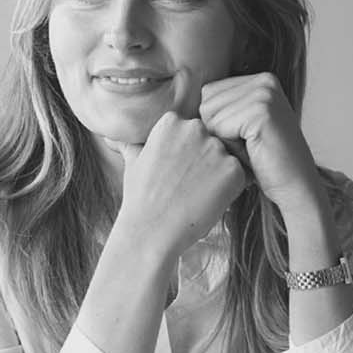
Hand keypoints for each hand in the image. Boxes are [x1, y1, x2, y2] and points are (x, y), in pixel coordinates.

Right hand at [104, 111, 248, 261]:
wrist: (151, 231)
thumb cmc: (141, 199)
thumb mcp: (134, 163)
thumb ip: (134, 144)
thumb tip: (112, 137)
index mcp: (171, 121)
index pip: (193, 132)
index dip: (187, 156)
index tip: (175, 174)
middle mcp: (195, 128)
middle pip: (212, 142)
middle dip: (206, 162)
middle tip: (187, 186)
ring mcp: (216, 148)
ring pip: (228, 159)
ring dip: (219, 176)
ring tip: (196, 196)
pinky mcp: (233, 170)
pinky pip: (241, 176)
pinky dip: (230, 190)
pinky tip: (208, 202)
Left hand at [198, 72, 321, 213]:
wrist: (296, 187)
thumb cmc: (264, 163)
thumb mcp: (244, 126)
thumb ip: (224, 107)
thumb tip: (180, 99)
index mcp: (260, 79)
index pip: (209, 93)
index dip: (217, 123)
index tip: (245, 137)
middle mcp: (264, 80)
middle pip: (207, 103)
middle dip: (219, 132)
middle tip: (248, 146)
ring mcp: (264, 94)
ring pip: (210, 116)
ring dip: (224, 141)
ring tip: (250, 150)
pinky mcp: (261, 111)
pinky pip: (219, 128)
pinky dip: (231, 148)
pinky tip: (253, 154)